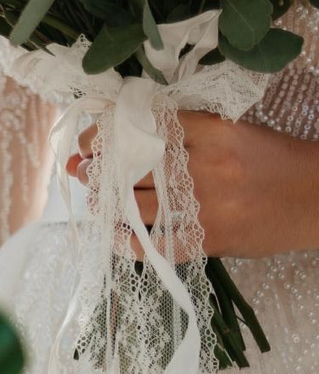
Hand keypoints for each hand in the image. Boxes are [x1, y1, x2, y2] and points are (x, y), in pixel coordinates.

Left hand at [68, 113, 318, 258]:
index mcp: (214, 133)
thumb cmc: (273, 161)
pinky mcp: (212, 240)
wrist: (318, 199)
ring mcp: (208, 207)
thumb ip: (188, 129)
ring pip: (135, 205)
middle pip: (132, 167)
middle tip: (79, 168)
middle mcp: (207, 168)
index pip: (145, 128)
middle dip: (97, 169)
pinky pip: (157, 245)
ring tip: (95, 197)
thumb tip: (127, 130)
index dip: (107, 134)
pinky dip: (129, 243)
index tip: (88, 139)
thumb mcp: (235, 131)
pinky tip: (116, 235)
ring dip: (106, 202)